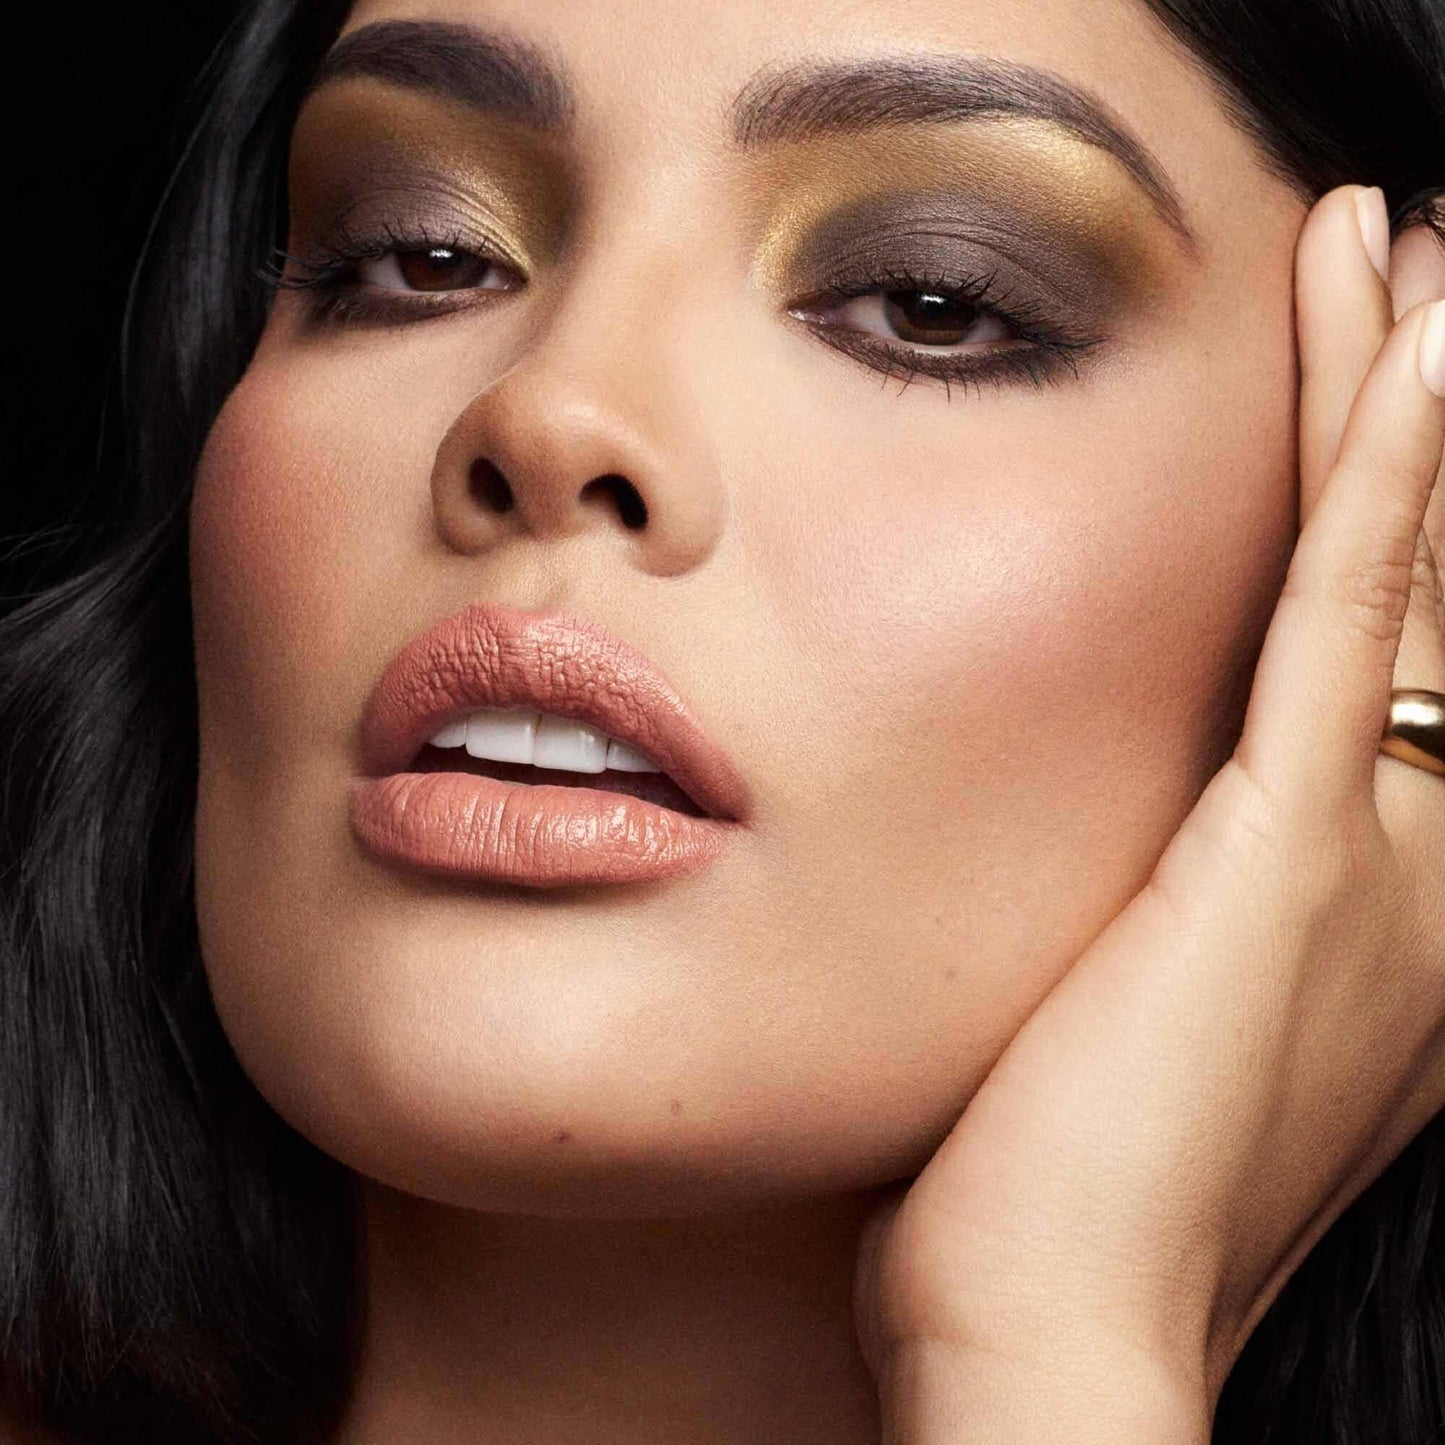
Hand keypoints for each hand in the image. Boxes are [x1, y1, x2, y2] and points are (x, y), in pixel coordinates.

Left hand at [853, 183, 1444, 1442]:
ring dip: (1389, 394)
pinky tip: (1397, 321)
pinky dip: (1382, 455)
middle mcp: (1403, 865)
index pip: (1364, 663)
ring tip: (1384, 244)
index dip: (1366, 525)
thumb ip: (1120, 936)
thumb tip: (1049, 884)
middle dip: (1397, 430)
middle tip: (1397, 284)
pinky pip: (1355, 598)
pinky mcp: (1287, 839)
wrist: (1049, 1332)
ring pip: (1396, 562)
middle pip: (1410, 591)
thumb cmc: (1044, 1203)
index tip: (1337, 409)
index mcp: (1350, 912)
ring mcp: (1361, 847)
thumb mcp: (1101, 1031)